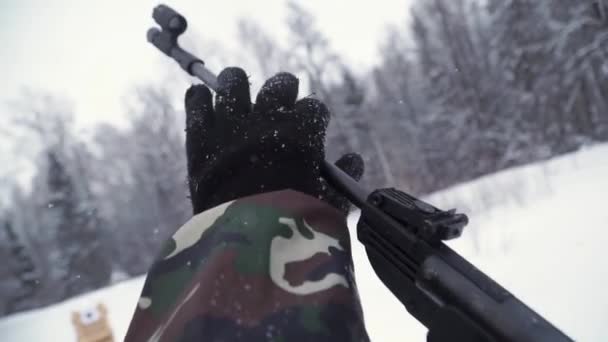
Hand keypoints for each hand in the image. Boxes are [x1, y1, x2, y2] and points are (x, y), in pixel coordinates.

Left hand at [185, 67, 363, 213]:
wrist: (245, 243)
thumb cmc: (294, 225)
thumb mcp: (329, 204)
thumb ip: (343, 178)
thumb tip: (355, 159)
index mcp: (301, 134)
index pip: (313, 108)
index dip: (314, 116)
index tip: (313, 124)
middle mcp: (267, 121)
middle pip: (279, 86)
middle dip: (285, 88)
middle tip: (284, 93)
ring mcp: (230, 126)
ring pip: (234, 83)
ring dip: (238, 81)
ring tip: (237, 82)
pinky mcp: (200, 139)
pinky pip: (197, 103)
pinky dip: (200, 97)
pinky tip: (202, 95)